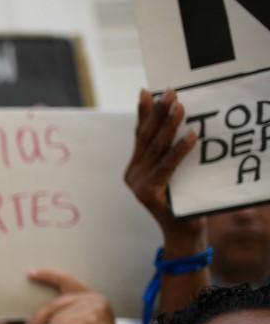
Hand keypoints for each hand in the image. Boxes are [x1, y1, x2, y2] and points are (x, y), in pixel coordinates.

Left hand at [26, 268, 129, 323]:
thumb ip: (71, 314)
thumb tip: (42, 312)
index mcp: (95, 299)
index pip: (68, 281)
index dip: (48, 276)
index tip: (31, 273)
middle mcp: (95, 300)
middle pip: (52, 305)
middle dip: (36, 322)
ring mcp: (92, 311)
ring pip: (52, 320)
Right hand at [125, 89, 204, 240]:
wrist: (183, 232)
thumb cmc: (183, 201)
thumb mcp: (176, 172)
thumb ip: (171, 153)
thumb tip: (183, 124)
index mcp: (136, 168)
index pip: (140, 134)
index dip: (143, 112)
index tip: (147, 91)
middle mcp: (133, 174)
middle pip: (146, 138)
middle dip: (158, 113)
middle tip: (170, 93)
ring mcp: (138, 184)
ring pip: (155, 149)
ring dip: (169, 126)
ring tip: (180, 107)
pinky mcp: (148, 193)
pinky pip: (167, 166)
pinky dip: (179, 150)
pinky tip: (190, 135)